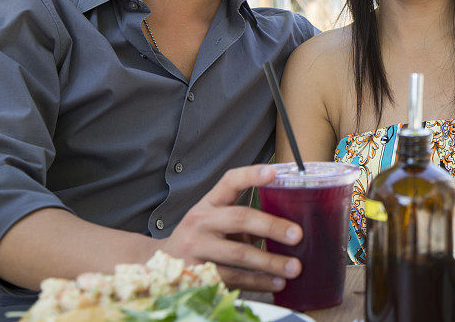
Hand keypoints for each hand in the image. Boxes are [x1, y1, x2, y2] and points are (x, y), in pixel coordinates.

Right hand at [160, 165, 302, 291]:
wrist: (157, 265)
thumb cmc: (199, 239)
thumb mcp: (214, 221)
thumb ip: (242, 221)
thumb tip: (284, 230)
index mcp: (208, 204)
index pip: (229, 182)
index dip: (251, 175)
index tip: (274, 172)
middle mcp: (200, 222)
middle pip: (239, 218)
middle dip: (272, 226)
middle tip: (297, 235)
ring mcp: (195, 249)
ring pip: (238, 254)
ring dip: (269, 262)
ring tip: (294, 268)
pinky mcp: (196, 275)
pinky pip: (232, 279)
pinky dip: (257, 283)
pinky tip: (276, 284)